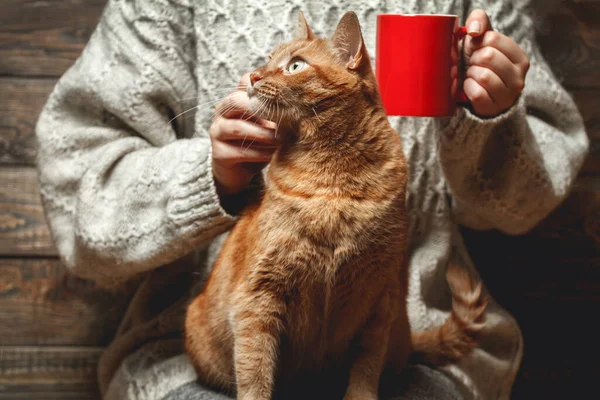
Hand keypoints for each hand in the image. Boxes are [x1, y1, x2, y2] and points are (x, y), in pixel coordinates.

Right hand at [210, 73, 276, 196]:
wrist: (239, 171)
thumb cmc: (256, 141)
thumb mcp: (265, 122)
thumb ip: (273, 109)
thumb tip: (296, 99)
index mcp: (233, 100)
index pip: (244, 84)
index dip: (264, 90)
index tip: (285, 99)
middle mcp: (222, 113)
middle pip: (235, 101)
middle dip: (260, 108)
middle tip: (283, 119)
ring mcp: (217, 132)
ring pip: (239, 127)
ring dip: (264, 134)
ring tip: (282, 140)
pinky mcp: (219, 154)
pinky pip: (240, 151)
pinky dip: (260, 153)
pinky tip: (273, 155)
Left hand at [462, 9, 529, 116]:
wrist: (471, 94)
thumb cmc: (477, 63)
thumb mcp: (480, 39)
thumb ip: (479, 21)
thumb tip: (474, 30)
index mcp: (519, 58)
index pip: (493, 39)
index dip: (478, 43)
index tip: (477, 51)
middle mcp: (519, 78)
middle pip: (488, 56)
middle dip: (473, 59)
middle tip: (473, 65)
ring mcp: (508, 96)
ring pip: (483, 76)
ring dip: (470, 74)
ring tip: (472, 76)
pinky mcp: (493, 109)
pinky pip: (477, 94)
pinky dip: (467, 89)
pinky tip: (469, 88)